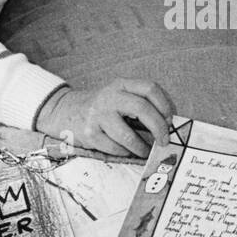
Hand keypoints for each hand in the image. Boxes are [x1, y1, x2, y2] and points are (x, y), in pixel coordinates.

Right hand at [36, 80, 172, 158]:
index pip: (150, 88)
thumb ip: (141, 105)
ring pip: (128, 136)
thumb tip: (168, 125)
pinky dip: (125, 152)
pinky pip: (115, 148)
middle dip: (158, 128)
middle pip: (142, 108)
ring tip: (146, 151)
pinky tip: (126, 150)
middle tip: (164, 140)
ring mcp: (98, 115)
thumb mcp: (120, 97)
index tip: (170, 119)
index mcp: (121, 84)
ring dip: (142, 147)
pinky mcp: (89, 133)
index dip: (165, 104)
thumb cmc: (102, 108)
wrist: (65, 111)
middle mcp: (109, 96)